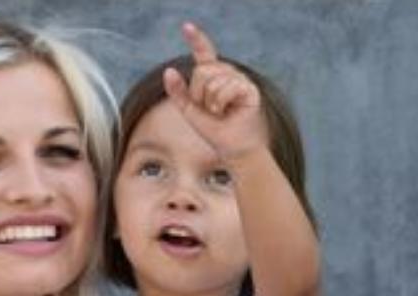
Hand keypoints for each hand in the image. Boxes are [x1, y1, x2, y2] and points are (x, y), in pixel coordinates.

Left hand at [162, 23, 265, 161]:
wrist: (232, 148)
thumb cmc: (213, 130)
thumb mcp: (189, 110)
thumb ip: (178, 91)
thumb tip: (168, 70)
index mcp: (214, 76)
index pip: (204, 53)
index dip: (196, 39)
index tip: (186, 26)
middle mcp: (227, 73)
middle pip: (201, 71)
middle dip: (198, 94)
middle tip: (209, 110)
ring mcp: (239, 78)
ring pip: (212, 80)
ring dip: (210, 102)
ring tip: (220, 112)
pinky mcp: (249, 87)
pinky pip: (226, 87)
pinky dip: (221, 103)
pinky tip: (228, 111)